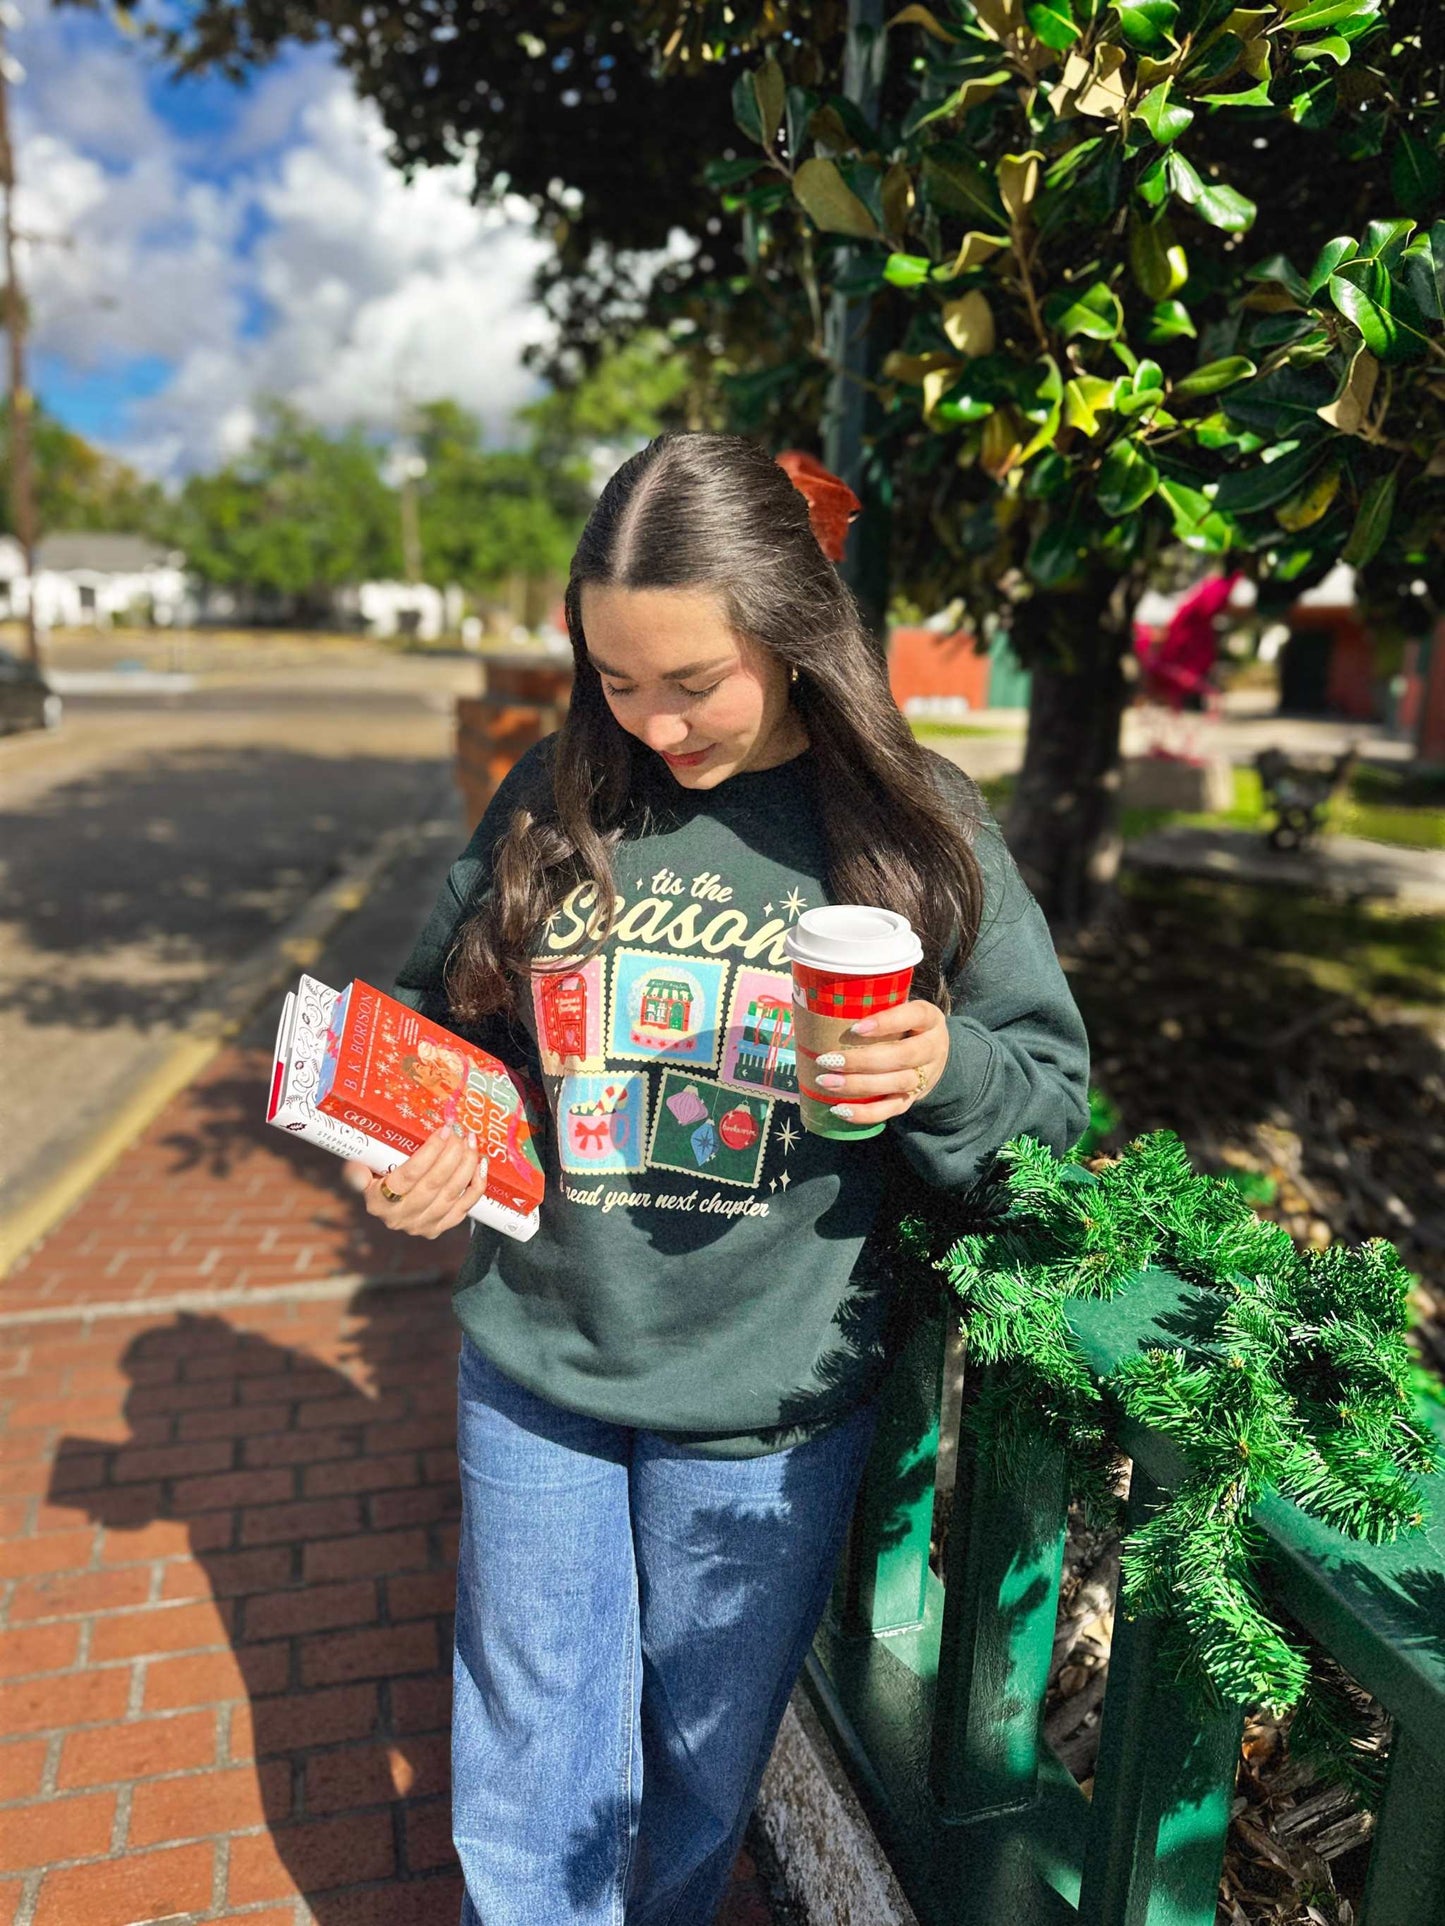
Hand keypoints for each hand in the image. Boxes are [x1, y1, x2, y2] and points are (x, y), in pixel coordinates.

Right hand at [342, 1124, 489, 1239]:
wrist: (390, 1210)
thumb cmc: (378, 1181)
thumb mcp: (363, 1174)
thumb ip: (358, 1171)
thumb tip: (354, 1167)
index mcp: (378, 1202)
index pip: (408, 1176)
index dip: (429, 1153)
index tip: (444, 1130)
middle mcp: (400, 1217)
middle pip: (433, 1184)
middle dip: (452, 1155)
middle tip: (461, 1133)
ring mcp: (422, 1225)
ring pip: (452, 1194)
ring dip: (466, 1165)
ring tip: (471, 1142)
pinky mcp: (440, 1228)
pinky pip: (465, 1206)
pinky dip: (476, 1185)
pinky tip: (480, 1164)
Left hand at [810, 1000, 950, 1124]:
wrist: (933, 1056)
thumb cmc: (903, 1025)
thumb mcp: (899, 1008)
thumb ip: (872, 1005)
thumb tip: (817, 1006)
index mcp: (929, 1018)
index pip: (914, 1015)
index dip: (887, 1022)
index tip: (855, 1028)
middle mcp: (932, 1048)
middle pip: (903, 1056)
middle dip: (863, 1061)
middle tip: (827, 1060)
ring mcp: (925, 1076)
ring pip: (897, 1084)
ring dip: (859, 1086)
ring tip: (826, 1082)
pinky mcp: (913, 1099)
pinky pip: (891, 1110)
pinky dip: (865, 1113)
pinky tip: (840, 1109)